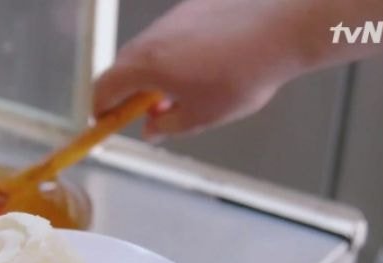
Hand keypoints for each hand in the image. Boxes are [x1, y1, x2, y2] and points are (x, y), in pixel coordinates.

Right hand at [94, 0, 307, 137]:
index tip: (104, 120)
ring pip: (149, 51)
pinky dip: (175, 55)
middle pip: (123, 68)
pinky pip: (172, 36)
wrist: (282, 28)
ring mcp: (172, 18)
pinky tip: (205, 67)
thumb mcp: (201, 116)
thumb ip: (167, 126)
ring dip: (154, 74)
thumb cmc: (242, 74)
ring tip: (185, 93)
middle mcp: (151, 37)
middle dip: (130, 93)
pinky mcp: (193, 7)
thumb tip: (152, 130)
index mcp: (145, 65)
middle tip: (149, 114)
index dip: (101, 108)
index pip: (104, 88)